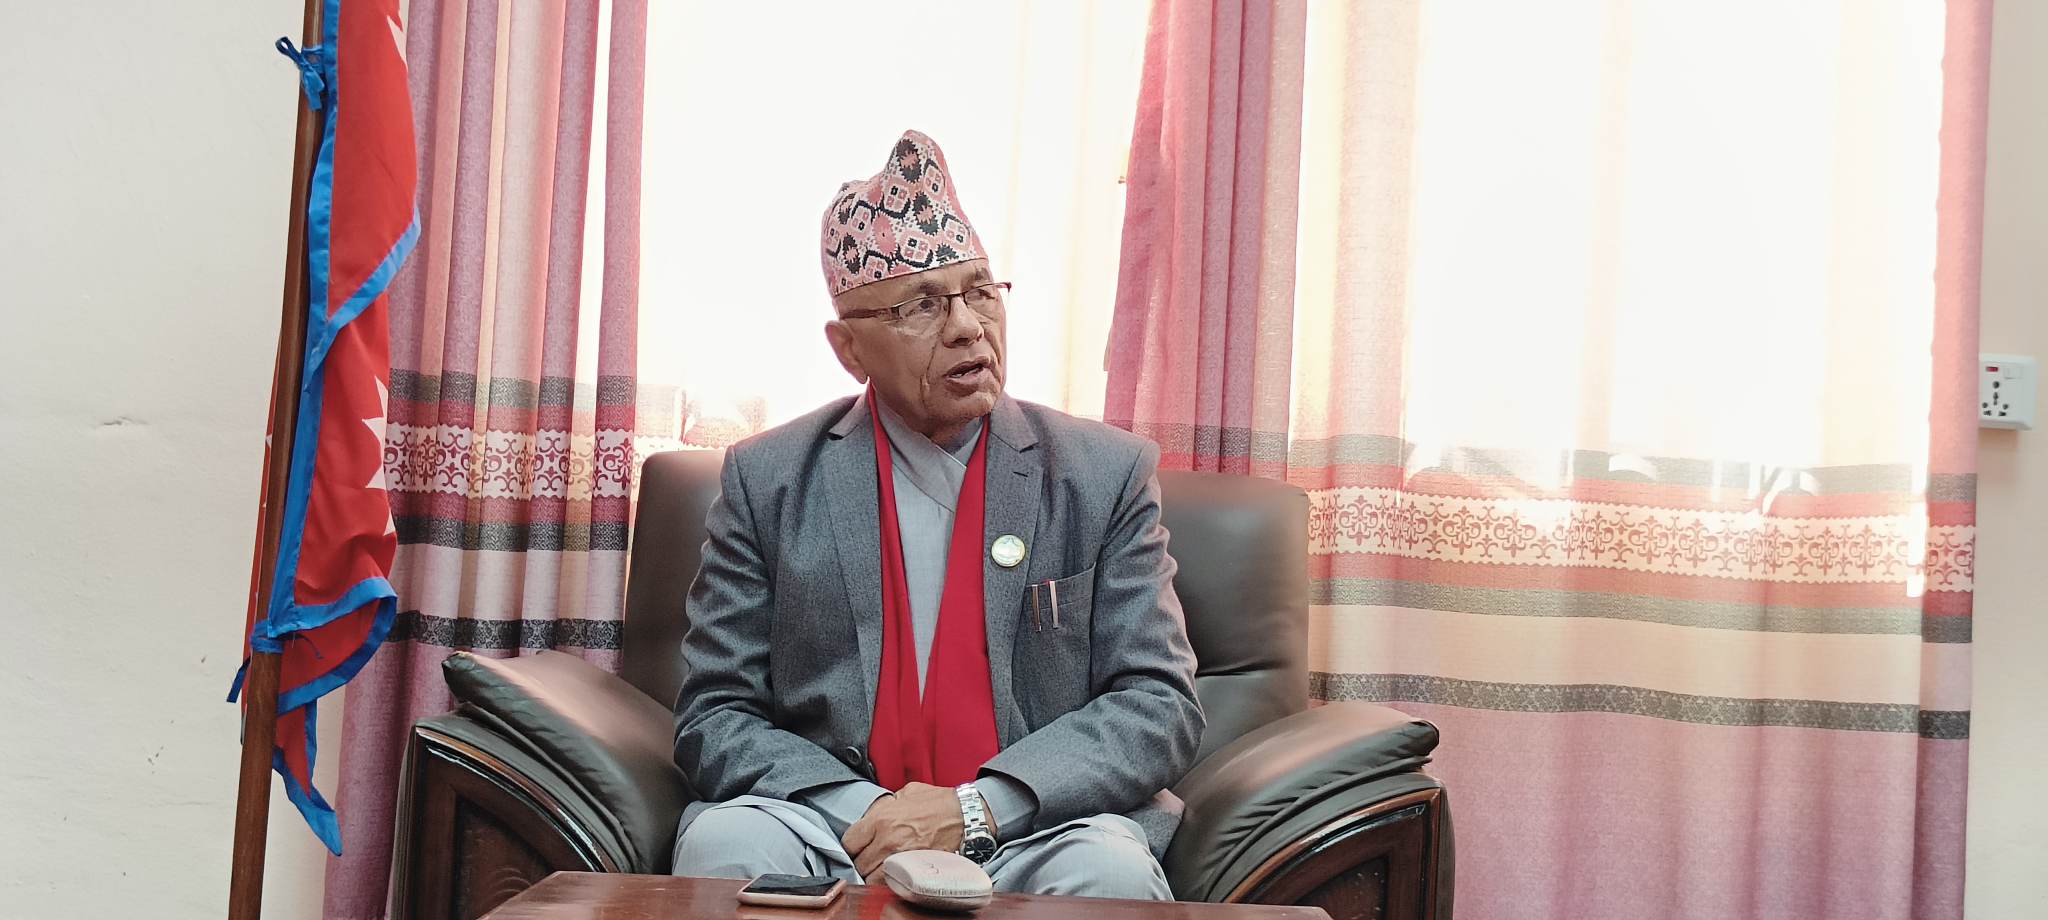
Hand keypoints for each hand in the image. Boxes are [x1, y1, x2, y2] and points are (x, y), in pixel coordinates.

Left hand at [841, 782, 963, 878]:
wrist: (965, 815)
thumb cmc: (937, 802)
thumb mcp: (905, 793)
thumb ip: (884, 806)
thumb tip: (871, 815)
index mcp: (881, 819)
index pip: (849, 842)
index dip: (852, 846)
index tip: (858, 846)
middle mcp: (887, 841)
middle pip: (859, 863)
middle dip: (862, 861)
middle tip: (870, 857)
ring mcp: (901, 858)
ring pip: (871, 878)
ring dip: (873, 874)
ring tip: (881, 868)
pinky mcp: (914, 871)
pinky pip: (891, 884)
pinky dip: (889, 882)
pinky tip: (894, 874)